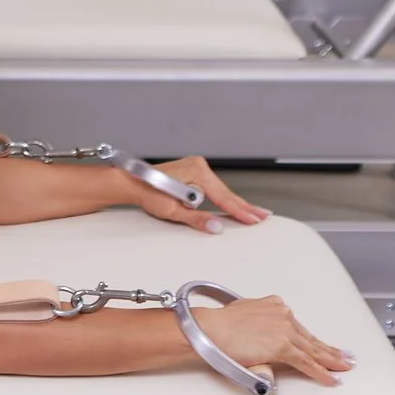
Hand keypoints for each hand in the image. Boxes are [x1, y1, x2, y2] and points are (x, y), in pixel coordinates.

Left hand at [126, 157, 268, 233]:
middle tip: (262, 216)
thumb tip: (216, 228)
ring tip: (253, 213)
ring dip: (235, 203)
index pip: (224, 198)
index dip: (240, 211)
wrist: (132, 182)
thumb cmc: (148, 191)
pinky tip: (233, 204)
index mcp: (197, 173)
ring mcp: (196, 167)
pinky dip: (224, 197)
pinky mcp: (193, 171)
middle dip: (244, 207)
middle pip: (226, 193)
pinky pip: (214, 187)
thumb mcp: (172, 210)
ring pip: (221, 190)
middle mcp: (199, 166)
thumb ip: (197, 219)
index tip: (254, 219)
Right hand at [192, 294, 350, 386]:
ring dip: (330, 361)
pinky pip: (306, 362)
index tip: (324, 345)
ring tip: (343, 369)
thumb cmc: (217, 325)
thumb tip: (261, 336)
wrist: (209, 329)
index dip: (313, 339)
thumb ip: (258, 323)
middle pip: (310, 338)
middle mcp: (283, 314)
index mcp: (274, 305)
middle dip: (329, 350)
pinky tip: (331, 379)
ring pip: (313, 350)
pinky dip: (320, 372)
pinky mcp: (282, 346)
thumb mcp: (243, 313)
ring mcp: (284, 330)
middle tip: (345, 358)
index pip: (299, 327)